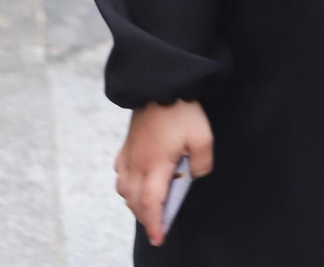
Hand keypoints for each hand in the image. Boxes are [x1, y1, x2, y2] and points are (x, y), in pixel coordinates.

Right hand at [114, 99, 213, 245]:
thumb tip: (194, 177)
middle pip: (134, 201)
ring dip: (135, 203)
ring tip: (149, 208)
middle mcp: (136, 164)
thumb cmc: (182, 111)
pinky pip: (120, 174)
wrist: (159, 86)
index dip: (154, 223)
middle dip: (145, 218)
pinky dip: (127, 187)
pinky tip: (137, 184)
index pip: (151, 203)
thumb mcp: (202, 137)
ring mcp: (128, 155)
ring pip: (124, 190)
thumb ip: (201, 164)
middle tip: (157, 227)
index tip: (158, 237)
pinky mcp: (126, 146)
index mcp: (155, 166)